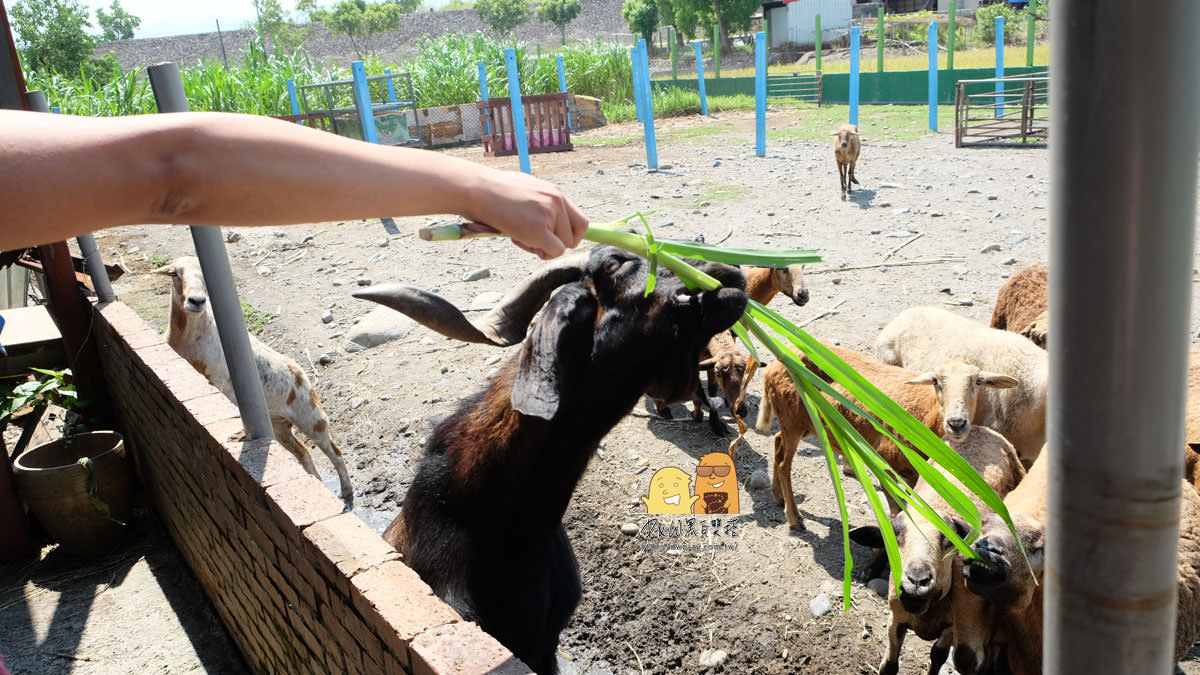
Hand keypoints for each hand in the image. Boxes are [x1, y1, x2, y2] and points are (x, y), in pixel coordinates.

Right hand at [462, 167, 587, 258]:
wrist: (476, 188)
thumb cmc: (493, 191)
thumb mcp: (526, 191)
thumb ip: (542, 205)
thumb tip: (549, 225)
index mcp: (555, 192)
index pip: (581, 222)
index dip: (570, 236)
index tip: (557, 241)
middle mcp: (556, 201)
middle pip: (574, 237)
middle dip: (555, 244)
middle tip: (533, 239)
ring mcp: (548, 214)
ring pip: (561, 246)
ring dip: (541, 247)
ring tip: (519, 233)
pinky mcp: (537, 229)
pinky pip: (553, 252)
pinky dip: (539, 252)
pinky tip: (519, 239)